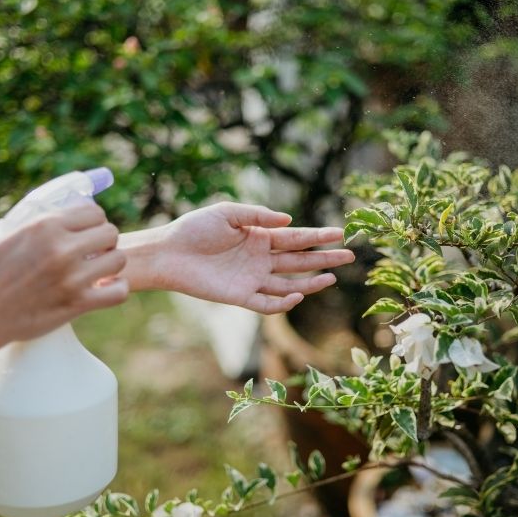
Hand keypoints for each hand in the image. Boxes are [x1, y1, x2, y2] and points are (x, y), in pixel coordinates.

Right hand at [0, 202, 127, 353]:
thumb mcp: (2, 232)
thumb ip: (35, 217)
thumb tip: (68, 201)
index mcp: (44, 226)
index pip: (94, 212)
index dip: (92, 221)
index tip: (86, 232)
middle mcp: (61, 249)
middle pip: (110, 233)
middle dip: (103, 240)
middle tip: (91, 251)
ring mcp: (70, 278)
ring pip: (118, 259)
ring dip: (110, 264)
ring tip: (96, 269)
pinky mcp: (75, 305)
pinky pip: (118, 292)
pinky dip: (115, 289)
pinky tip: (102, 288)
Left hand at [125, 203, 353, 313]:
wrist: (168, 253)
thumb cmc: (195, 229)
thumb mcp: (228, 212)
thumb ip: (258, 216)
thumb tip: (289, 220)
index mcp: (260, 237)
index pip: (296, 238)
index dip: (318, 236)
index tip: (340, 233)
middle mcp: (260, 259)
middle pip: (299, 260)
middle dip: (324, 258)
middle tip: (349, 255)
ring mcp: (252, 279)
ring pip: (289, 283)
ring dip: (311, 282)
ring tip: (332, 278)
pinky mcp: (239, 296)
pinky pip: (266, 303)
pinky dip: (283, 303)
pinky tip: (298, 295)